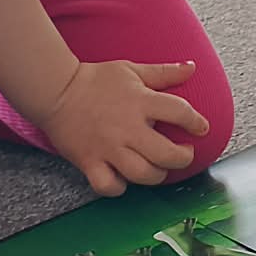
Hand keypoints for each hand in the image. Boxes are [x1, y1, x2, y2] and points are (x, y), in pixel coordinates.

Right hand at [42, 59, 209, 197]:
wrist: (55, 90)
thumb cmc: (95, 80)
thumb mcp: (131, 69)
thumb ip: (164, 72)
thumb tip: (191, 68)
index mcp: (141, 101)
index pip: (180, 113)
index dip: (196, 122)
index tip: (201, 128)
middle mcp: (127, 128)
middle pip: (166, 154)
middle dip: (182, 157)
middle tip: (183, 153)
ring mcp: (108, 148)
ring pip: (142, 174)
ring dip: (156, 174)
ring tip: (158, 167)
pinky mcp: (89, 162)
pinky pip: (109, 186)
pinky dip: (119, 187)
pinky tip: (124, 178)